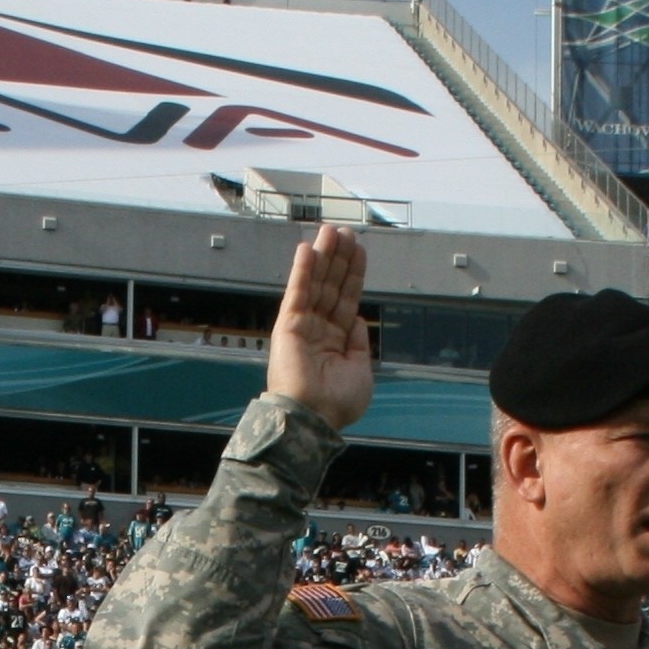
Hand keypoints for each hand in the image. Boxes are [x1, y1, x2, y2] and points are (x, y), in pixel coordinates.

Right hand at [266, 226, 374, 434]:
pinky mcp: (288, 326)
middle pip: (331, 286)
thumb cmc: (337, 403)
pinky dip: (302, 271)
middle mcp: (318, 330)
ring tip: (330, 231)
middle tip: (345, 232)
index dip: (353, 274)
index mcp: (336, 341)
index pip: (346, 299)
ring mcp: (303, 327)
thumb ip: (359, 343)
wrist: (314, 417)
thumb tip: (358, 320)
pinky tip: (307, 249)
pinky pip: (297, 293)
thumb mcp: (361, 369)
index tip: (358, 250)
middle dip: (339, 259)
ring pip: (315, 284)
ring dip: (323, 256)